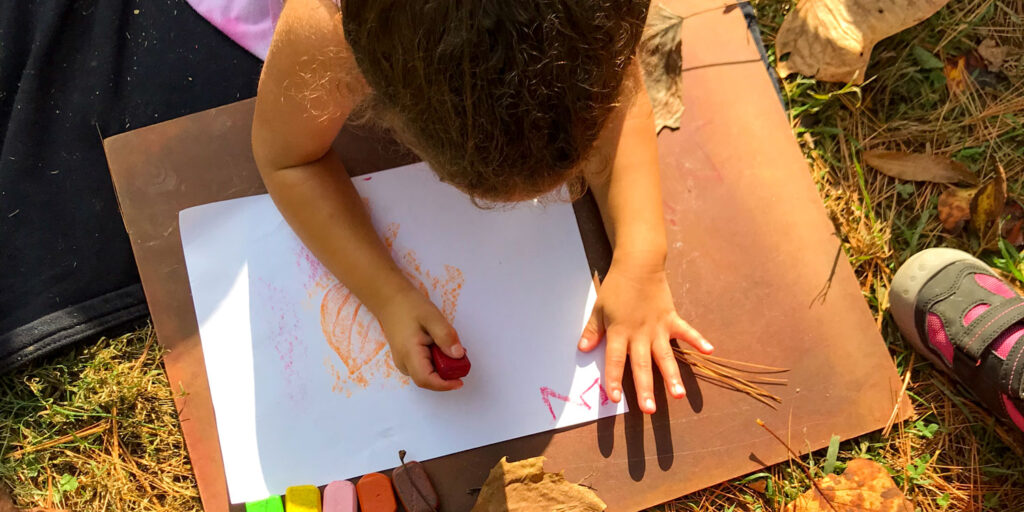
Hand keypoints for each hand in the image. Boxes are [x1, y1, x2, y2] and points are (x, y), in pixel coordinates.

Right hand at [375, 287, 465, 390]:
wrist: (390, 299)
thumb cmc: (408, 306)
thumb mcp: (432, 316)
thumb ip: (445, 336)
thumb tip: (458, 355)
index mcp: (408, 353)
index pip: (426, 380)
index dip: (444, 385)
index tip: (460, 381)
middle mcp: (403, 362)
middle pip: (428, 379)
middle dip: (446, 374)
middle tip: (460, 358)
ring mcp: (403, 361)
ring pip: (426, 374)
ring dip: (442, 367)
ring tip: (450, 348)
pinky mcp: (406, 358)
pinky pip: (424, 366)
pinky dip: (436, 361)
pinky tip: (441, 347)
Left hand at [577, 260, 712, 413]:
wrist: (638, 264)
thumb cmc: (617, 288)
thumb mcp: (599, 308)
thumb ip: (593, 330)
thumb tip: (582, 349)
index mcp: (619, 332)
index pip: (614, 360)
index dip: (613, 379)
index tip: (614, 399)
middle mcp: (639, 334)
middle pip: (641, 365)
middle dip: (645, 388)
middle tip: (648, 410)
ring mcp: (658, 327)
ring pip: (665, 356)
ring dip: (672, 375)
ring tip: (679, 395)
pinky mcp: (671, 318)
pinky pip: (686, 331)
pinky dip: (698, 340)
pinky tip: (709, 351)